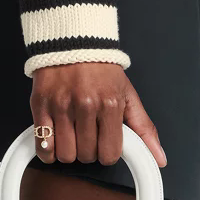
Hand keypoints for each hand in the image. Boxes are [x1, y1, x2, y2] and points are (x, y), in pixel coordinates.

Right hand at [31, 63, 166, 168]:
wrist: (73, 40)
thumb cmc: (101, 69)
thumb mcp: (127, 95)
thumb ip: (144, 129)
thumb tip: (159, 159)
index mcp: (109, 104)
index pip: (109, 154)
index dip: (107, 153)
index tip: (105, 142)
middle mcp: (85, 105)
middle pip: (87, 156)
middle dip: (89, 151)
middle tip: (88, 135)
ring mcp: (61, 106)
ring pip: (66, 155)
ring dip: (70, 152)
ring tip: (72, 136)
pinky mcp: (40, 106)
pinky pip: (43, 146)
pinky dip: (49, 151)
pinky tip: (55, 140)